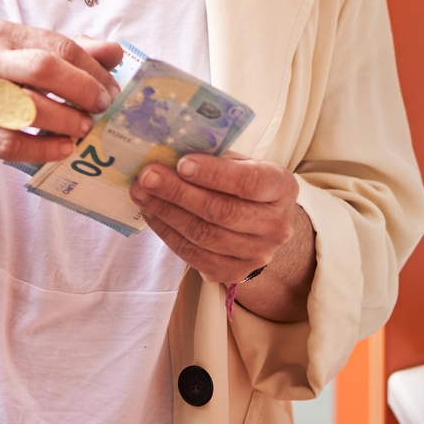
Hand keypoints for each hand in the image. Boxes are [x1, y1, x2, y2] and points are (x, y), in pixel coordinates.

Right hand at [0, 22, 120, 215]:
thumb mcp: (25, 56)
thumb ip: (70, 51)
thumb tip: (115, 52)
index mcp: (4, 35)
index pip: (59, 46)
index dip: (93, 69)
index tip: (112, 90)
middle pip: (42, 68)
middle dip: (81, 90)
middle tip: (101, 108)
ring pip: (25, 107)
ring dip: (64, 120)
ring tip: (83, 129)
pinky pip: (9, 143)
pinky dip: (42, 149)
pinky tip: (63, 149)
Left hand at [131, 153, 313, 315]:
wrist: (261, 224)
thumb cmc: (244, 184)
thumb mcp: (241, 162)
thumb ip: (215, 157)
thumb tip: (170, 150)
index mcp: (282, 187)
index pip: (249, 183)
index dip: (214, 174)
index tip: (181, 163)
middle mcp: (276, 225)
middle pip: (222, 212)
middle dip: (179, 193)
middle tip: (147, 176)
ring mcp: (257, 254)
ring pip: (204, 235)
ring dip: (166, 212)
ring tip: (141, 192)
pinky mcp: (234, 273)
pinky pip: (193, 255)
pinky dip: (167, 233)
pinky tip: (151, 213)